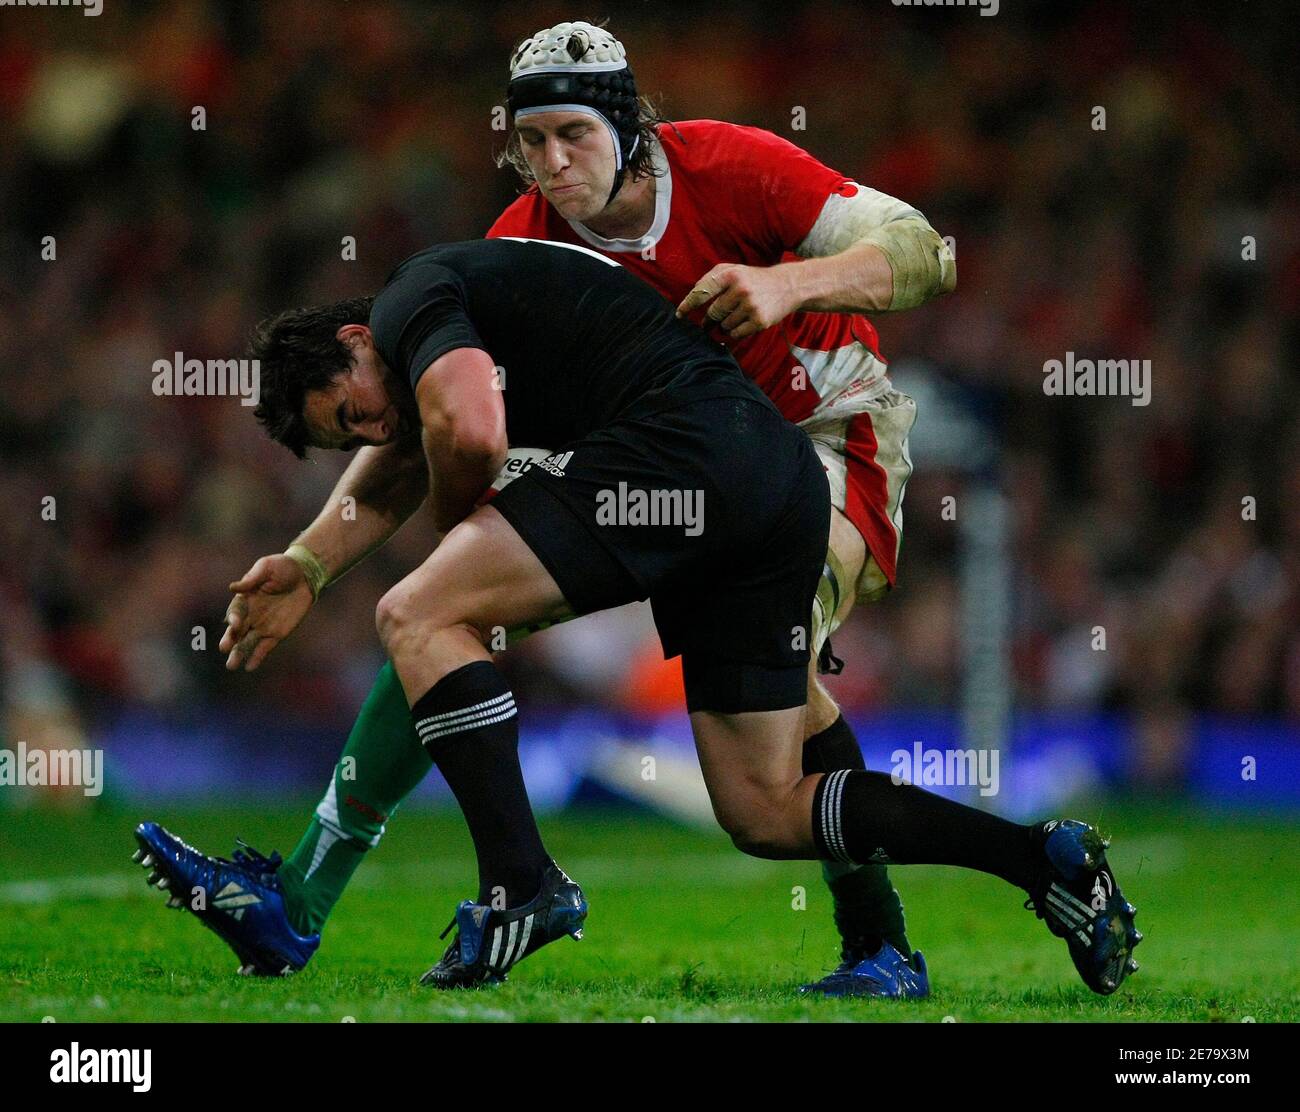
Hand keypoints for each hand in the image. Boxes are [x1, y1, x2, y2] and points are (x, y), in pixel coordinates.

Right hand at [220, 554, 315, 671]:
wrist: (304, 575)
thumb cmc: (283, 567)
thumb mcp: (266, 567)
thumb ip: (252, 579)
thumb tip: (233, 587)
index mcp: (245, 599)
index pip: (236, 611)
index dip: (234, 618)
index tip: (234, 624)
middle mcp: (250, 615)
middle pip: (237, 631)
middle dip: (230, 639)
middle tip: (224, 649)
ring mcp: (262, 626)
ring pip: (247, 643)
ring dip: (239, 653)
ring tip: (231, 665)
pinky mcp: (276, 634)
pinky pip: (265, 647)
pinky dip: (257, 657)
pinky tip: (249, 667)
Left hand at [675, 263, 800, 339]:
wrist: (787, 285)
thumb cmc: (753, 279)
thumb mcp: (733, 270)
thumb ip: (711, 280)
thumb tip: (691, 298)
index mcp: (730, 275)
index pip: (702, 292)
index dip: (688, 305)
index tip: (679, 315)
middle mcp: (740, 289)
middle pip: (713, 314)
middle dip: (711, 319)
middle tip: (713, 319)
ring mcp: (751, 306)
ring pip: (724, 325)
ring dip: (725, 324)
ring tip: (737, 314)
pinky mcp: (760, 321)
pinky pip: (736, 334)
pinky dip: (736, 332)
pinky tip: (745, 322)